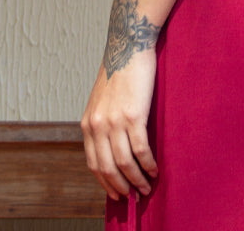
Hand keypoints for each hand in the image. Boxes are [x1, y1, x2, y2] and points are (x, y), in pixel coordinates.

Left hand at [81, 50, 158, 200]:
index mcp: (88, 123)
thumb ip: (103, 122)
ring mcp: (114, 121)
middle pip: (107, 168)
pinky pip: (140, 149)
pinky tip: (155, 169)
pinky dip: (148, 164)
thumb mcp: (102, 99)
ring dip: (137, 179)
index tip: (116, 193)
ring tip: (147, 187)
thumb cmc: (120, 70)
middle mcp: (97, 125)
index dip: (105, 182)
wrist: (128, 46)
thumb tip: (112, 146)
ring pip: (124, 162)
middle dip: (121, 187)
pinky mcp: (133, 115)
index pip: (93, 163)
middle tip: (133, 197)